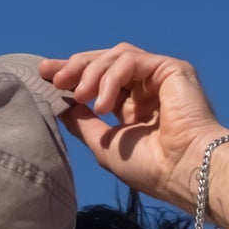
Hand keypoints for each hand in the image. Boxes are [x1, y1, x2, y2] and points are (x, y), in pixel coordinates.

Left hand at [36, 45, 227, 208]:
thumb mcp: (104, 144)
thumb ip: (83, 122)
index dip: (72, 74)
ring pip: (117, 56)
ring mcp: (159, 77)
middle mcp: (146, 89)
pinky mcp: (171, 69)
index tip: (45, 74)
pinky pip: (133, 60)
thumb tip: (61, 106)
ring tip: (81, 96)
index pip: (99, 80)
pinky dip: (112, 76)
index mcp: (133, 107)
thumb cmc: (150, 168)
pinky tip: (103, 102)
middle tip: (55, 78)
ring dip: (92, 72)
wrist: (183, 172)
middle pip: (105, 62)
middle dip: (77, 66)